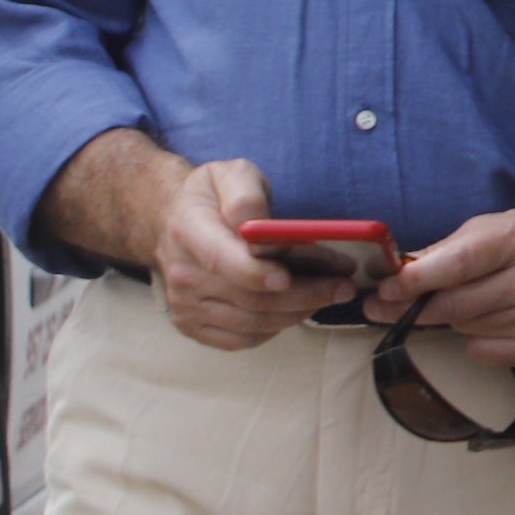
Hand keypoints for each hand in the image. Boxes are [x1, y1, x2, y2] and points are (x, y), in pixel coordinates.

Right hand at [153, 156, 354, 350]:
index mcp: (190, 231)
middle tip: (344, 285)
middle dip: (304, 294)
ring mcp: (185, 305)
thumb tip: (260, 222)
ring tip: (333, 293)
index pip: (222, 260)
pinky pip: (241, 339)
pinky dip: (276, 328)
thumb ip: (247, 196)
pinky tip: (299, 309)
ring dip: (299, 312)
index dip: (257, 273)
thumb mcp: (231, 175)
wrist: (170, 221)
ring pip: (251, 323)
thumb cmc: (213, 196)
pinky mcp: (192, 326)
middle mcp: (183, 274)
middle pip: (248, 298)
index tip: (291, 276)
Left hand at [368, 206, 514, 368]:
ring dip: (453, 316)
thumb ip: (450, 247)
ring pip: (462, 328)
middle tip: (382, 305)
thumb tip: (399, 271)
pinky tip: (494, 317)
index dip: (412, 281)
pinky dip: (475, 338)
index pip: (454, 267)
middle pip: (450, 305)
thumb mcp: (502, 224)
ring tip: (473, 297)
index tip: (382, 288)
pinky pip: (481, 351)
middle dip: (410, 306)